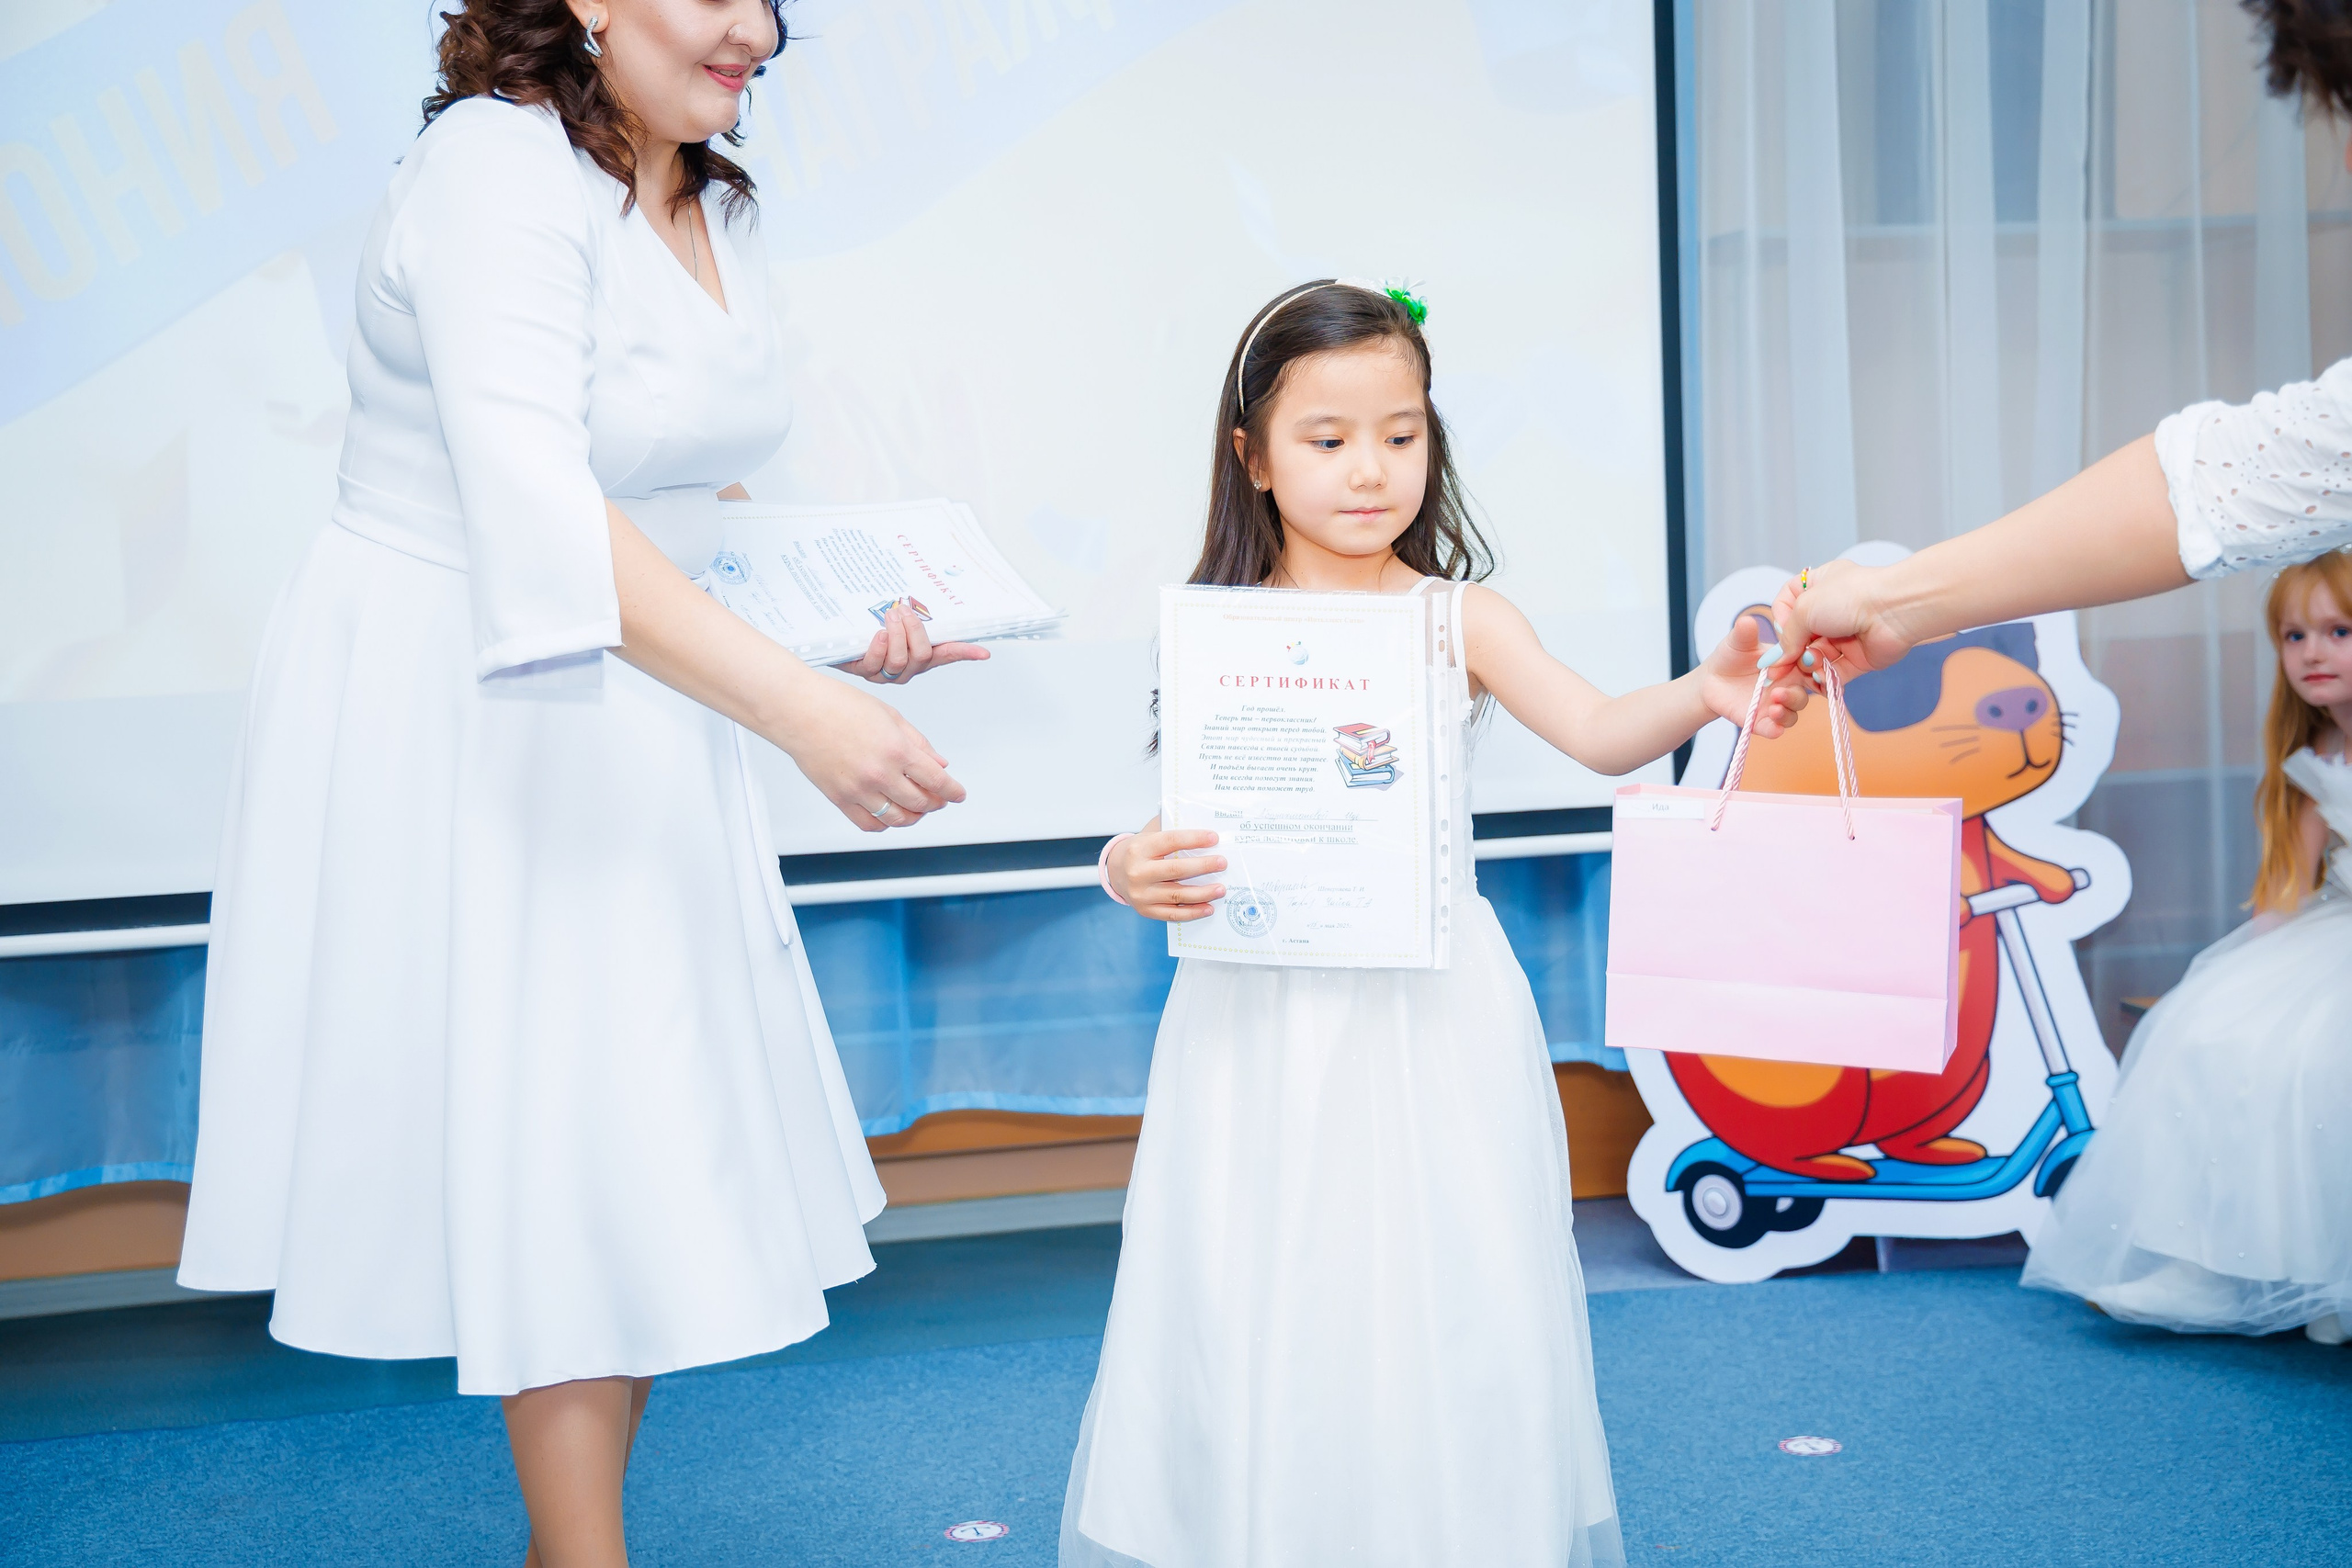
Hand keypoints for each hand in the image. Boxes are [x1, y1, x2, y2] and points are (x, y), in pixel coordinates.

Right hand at [769, 674, 966, 831]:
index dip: (953, 791)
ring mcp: (858, 789)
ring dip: (913, 817)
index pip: (937, 780)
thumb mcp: (890, 716)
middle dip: (935, 803)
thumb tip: (940, 765)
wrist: (799, 710)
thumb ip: (919, 743)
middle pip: (920, 803)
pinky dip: (885, 824)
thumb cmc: (840, 705)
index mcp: (896, 749)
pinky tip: (889, 815)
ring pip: (897, 819)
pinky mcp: (839, 798)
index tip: (958, 794)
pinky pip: (869, 824)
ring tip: (916, 808)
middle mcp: (879, 773)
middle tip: (939, 799)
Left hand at [839, 605, 990, 684]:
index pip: (947, 654)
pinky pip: (876, 664)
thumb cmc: (869, 621)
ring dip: (896, 635)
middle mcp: (907, 666)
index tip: (984, 653)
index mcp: (920, 653)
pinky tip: (878, 634)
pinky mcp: (866, 672)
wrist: (837, 634)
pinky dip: (879, 647)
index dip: (965, 653)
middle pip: (922, 655)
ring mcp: (887, 672)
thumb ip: (912, 609)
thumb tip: (922, 589)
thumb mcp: (894, 613)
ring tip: (888, 616)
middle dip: (914, 630)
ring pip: (900, 660)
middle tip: (903, 609)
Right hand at [1110, 829, 1225, 921]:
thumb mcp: (1149, 835)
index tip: (1214, 838)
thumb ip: (1170, 829)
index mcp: (1140, 848)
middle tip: (1222, 863)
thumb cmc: (1140, 852)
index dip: (1194, 839)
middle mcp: (1138, 872)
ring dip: (1203, 893)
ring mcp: (1141, 893)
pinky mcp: (1146, 910)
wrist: (1116, 872)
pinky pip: (1173, 913)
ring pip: (1177, 894)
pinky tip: (1208, 908)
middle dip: (1203, 866)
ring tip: (1221, 889)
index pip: (1171, 841)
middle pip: (1176, 869)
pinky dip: (1193, 912)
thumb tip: (1202, 831)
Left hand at [1701, 607, 1811, 736]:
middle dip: (1798, 692)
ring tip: (1774, 705)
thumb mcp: (1738, 642)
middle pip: (1807, 691)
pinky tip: (1773, 727)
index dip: (1814, 664)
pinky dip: (1776, 729)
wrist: (1711, 679)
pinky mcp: (1762, 721)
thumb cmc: (1731, 655)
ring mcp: (1777, 704)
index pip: (1811, 664)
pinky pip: (1775, 729)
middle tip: (1781, 691)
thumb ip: (1745, 633)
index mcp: (1790, 662)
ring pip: (1794, 711)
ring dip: (1788, 710)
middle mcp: (1789, 684)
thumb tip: (1746, 621)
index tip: (1809, 661)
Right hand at [1761, 560, 1917, 684]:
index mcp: (1818, 585)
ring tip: (1810, 667)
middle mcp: (1832, 609)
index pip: (1788, 602)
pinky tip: (1820, 680)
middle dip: (1789, 654)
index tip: (1781, 631)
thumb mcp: (1804, 609)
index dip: (1780, 619)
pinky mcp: (1858, 657)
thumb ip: (1787, 637)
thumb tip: (1777, 661)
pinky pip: (1835, 672)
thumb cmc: (1848, 597)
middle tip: (1778, 672)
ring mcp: (1845, 634)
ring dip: (1808, 666)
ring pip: (1816, 657)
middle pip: (1800, 636)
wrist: (1893, 611)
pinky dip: (1825, 679)